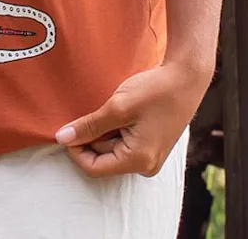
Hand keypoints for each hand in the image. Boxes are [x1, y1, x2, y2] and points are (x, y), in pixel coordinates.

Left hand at [54, 62, 207, 177]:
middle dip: (91, 135)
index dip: (76, 149)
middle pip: (102, 157)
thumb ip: (88, 126)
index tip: (69, 126)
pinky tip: (119, 110)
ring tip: (110, 108)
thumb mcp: (117, 108)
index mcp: (138, 161)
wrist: (186, 78)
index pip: (93, 168)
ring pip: (111, 148)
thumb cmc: (155, 91)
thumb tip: (61, 138)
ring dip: (103, 130)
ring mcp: (150, 156)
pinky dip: (114, 128)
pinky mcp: (151, 144)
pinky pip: (123, 142)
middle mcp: (146, 165)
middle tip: (95, 110)